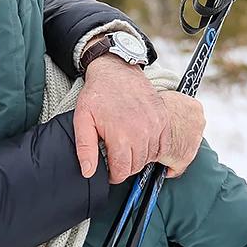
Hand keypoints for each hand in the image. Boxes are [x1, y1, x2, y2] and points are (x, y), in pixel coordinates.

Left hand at [73, 55, 204, 182]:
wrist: (116, 70)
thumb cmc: (97, 95)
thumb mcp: (82, 120)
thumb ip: (85, 148)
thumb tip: (88, 172)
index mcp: (120, 136)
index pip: (122, 171)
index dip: (114, 176)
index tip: (110, 172)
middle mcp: (141, 132)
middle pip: (137, 166)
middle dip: (126, 168)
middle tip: (117, 160)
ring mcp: (155, 125)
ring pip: (150, 158)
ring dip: (140, 159)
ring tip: (128, 151)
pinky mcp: (163, 119)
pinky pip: (164, 146)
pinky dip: (155, 150)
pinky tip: (143, 145)